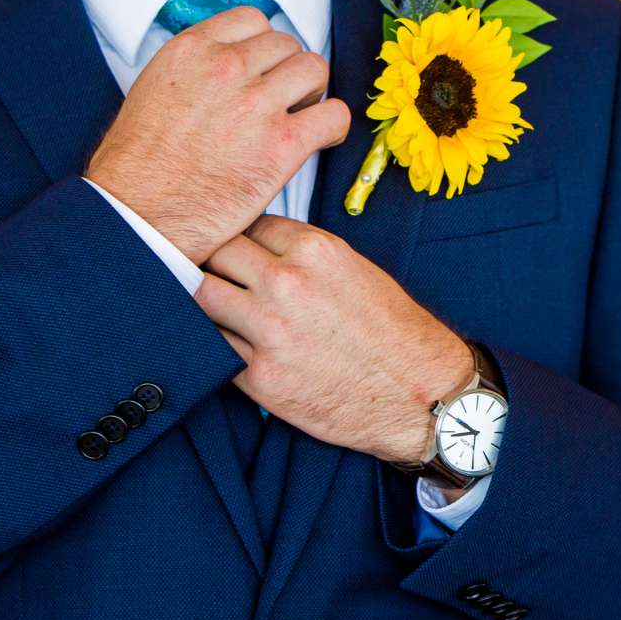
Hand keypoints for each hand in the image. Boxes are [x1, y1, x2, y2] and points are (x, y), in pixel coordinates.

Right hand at [84, 4, 352, 263]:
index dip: (262, 46)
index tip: (261, 68)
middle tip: (279, 99)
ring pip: (314, 69)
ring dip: (311, 92)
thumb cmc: (136, 167)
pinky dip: (332, 127)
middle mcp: (226, 68)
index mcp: (192, 50)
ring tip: (298, 116)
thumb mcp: (152, 91)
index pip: (252, 20)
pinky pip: (333, 115)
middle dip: (286, 70)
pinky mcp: (282, 144)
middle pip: (286, 43)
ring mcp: (257, 104)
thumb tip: (222, 67)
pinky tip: (318, 140)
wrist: (137, 216)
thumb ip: (193, 70)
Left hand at [190, 213, 474, 463]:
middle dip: (213, 260)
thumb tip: (262, 248)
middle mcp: (287, 284)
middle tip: (215, 272)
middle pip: (216, 253)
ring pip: (201, 297)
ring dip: (205, 300)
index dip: (242, 237)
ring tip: (215, 306)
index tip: (239, 249)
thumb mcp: (355, 269)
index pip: (250, 224)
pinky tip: (226, 340)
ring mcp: (268, 332)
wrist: (419, 394)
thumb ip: (305, 255)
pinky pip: (212, 347)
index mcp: (315, 251)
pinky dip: (214, 342)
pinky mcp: (259, 377)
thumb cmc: (394, 333)